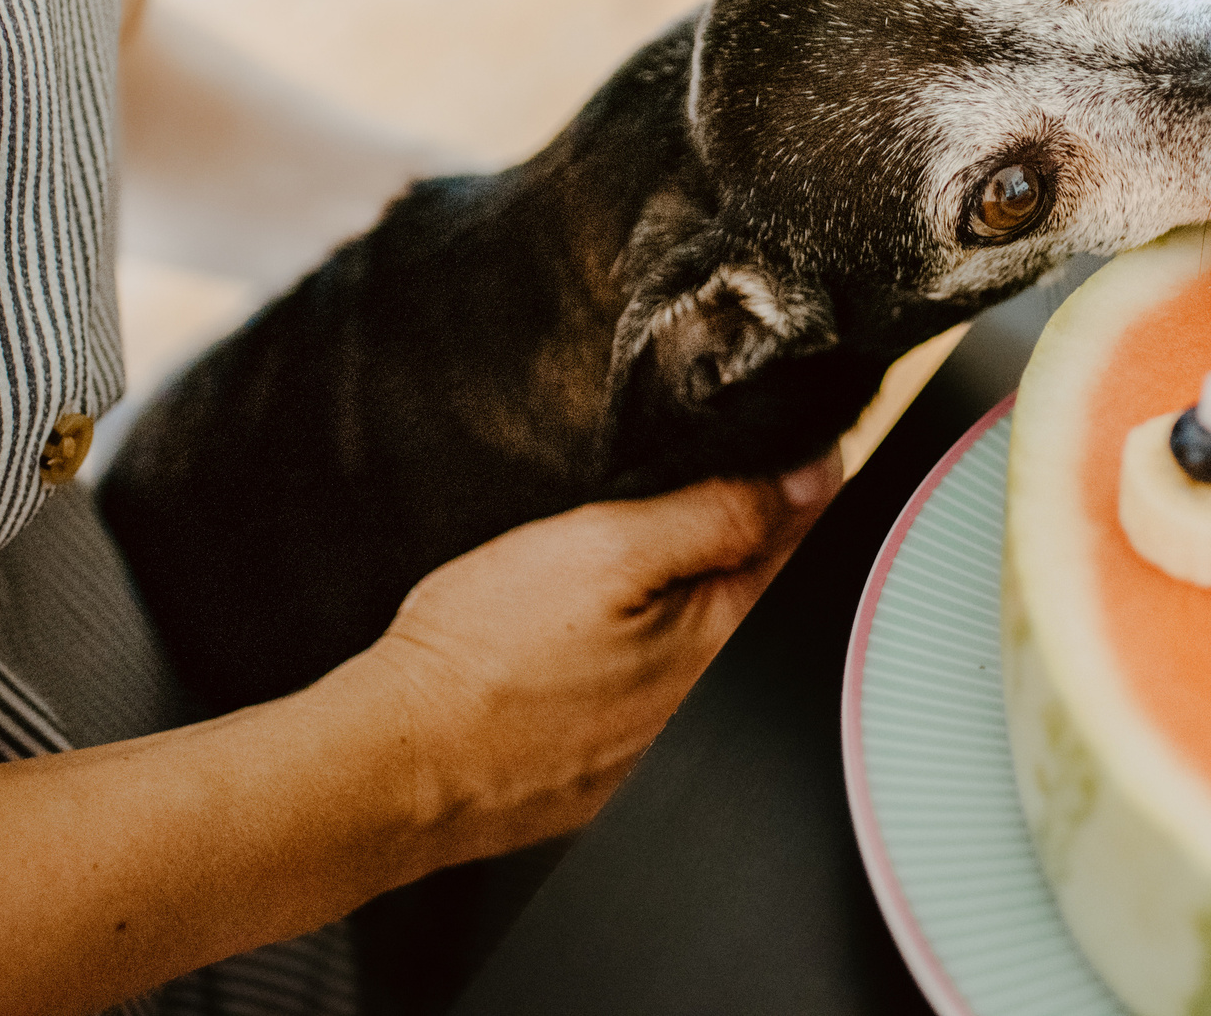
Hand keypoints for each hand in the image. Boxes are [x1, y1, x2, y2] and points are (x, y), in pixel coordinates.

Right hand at [333, 452, 843, 872]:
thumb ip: (718, 512)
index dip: (793, 481)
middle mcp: (714, 700)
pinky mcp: (614, 766)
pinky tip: (580, 637)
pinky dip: (632, 651)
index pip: (802, 540)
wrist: (396, 764)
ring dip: (681, 595)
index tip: (771, 443)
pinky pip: (652, 688)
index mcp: (726, 639)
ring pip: (702, 639)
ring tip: (615, 568)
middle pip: (758, 589)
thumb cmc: (487, 656)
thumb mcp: (608, 548)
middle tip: (671, 496)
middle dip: (735, 537)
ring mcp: (665, 741)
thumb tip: (813, 477)